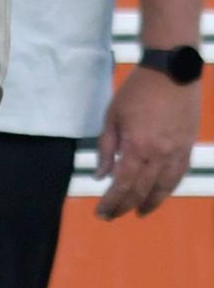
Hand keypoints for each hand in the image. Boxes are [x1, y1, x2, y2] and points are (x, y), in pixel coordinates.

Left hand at [94, 66, 200, 219]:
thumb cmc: (136, 91)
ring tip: (137, 212)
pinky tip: (159, 193)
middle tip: (112, 215)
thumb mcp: (112, 116)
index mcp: (137, 146)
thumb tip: (100, 176)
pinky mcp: (187, 148)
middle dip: (124, 206)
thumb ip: (106, 148)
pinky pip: (178, 176)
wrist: (170, 72)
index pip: (122, 185)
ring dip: (149, 203)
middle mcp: (159, 155)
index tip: (101, 213)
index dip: (111, 202)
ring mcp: (176, 153)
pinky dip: (167, 189)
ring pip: (163, 189)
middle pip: (141, 191)